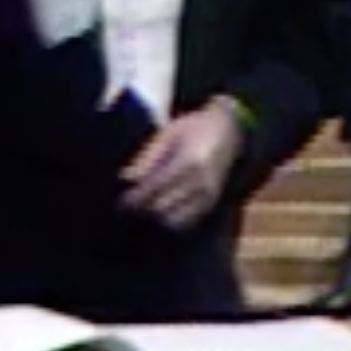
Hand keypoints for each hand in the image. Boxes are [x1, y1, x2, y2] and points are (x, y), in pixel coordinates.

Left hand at [119, 100, 243, 230]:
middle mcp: (201, 181)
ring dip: (156, 217)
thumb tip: (126, 178)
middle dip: (143, 209)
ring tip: (144, 211)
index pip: (155, 187)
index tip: (121, 202)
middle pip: (163, 206)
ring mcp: (209, 194)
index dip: (136, 198)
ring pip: (175, 218)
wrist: (229, 131)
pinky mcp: (213, 202)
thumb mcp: (169, 133)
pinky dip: (172, 221)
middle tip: (128, 208)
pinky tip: (162, 213)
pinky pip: (189, 221)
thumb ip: (148, 156)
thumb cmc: (194, 128)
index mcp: (188, 161)